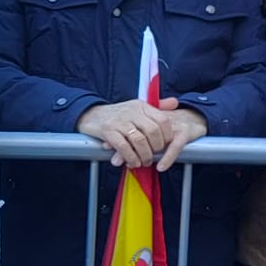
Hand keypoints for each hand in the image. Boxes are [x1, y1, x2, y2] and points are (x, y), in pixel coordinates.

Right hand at [76, 96, 206, 169]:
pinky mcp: (108, 131)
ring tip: (143, 162)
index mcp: (141, 106)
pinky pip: (123, 147)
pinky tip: (132, 162)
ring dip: (144, 155)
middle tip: (153, 156)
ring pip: (139, 140)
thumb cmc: (116, 115)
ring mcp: (119, 121)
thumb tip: (175, 103)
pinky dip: (130, 157)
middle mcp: (132, 111)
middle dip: (156, 148)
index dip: (166, 136)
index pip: (162, 120)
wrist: (90, 114)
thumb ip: (156, 107)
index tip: (164, 146)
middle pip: (152, 131)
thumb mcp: (136, 107)